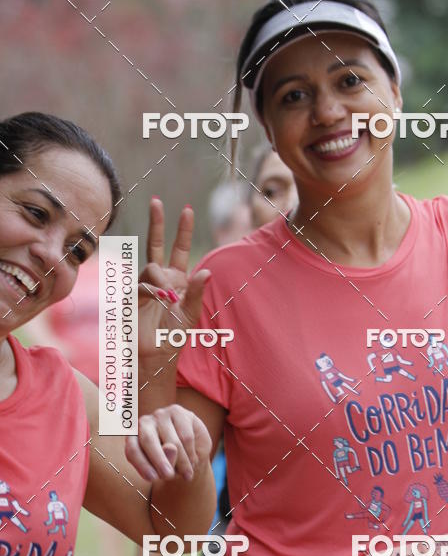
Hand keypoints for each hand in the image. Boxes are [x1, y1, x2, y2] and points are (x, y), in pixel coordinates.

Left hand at [125, 404, 211, 482]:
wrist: (189, 453)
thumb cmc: (169, 463)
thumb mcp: (162, 470)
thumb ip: (162, 462)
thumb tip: (171, 447)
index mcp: (132, 439)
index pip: (133, 450)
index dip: (142, 464)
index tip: (153, 478)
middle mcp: (144, 423)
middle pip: (149, 441)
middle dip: (159, 460)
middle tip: (169, 476)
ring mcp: (161, 415)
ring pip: (173, 441)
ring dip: (182, 462)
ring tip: (187, 475)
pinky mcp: (178, 412)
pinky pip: (187, 437)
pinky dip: (191, 454)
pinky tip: (193, 462)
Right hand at [138, 198, 210, 361]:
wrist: (156, 355)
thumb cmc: (174, 335)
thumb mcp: (191, 313)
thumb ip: (197, 292)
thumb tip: (206, 271)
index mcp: (176, 279)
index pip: (179, 249)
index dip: (182, 230)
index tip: (186, 210)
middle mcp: (159, 278)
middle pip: (157, 244)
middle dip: (157, 223)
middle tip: (156, 201)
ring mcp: (144, 285)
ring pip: (151, 268)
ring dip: (161, 281)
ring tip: (167, 300)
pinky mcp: (132, 296)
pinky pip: (143, 286)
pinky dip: (153, 292)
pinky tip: (160, 301)